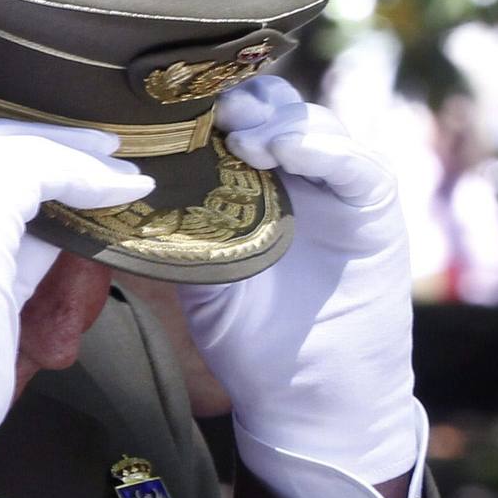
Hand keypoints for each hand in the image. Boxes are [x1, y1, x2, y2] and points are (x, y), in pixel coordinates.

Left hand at [178, 75, 416, 484]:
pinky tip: (284, 151)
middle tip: (213, 114)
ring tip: (243, 139)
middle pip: (276, 106)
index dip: (210, 102)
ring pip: (314, 122)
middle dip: (243, 102)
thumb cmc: (248, 333)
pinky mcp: (374, 207)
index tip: (177, 106)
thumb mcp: (196, 265)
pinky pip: (355, 163)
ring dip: (276, 122)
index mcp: (256, 179)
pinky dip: (321, 149)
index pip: (238, 116)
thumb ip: (177, 217)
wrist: (306, 395)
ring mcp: (340, 185)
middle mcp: (300, 172)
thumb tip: (123, 174)